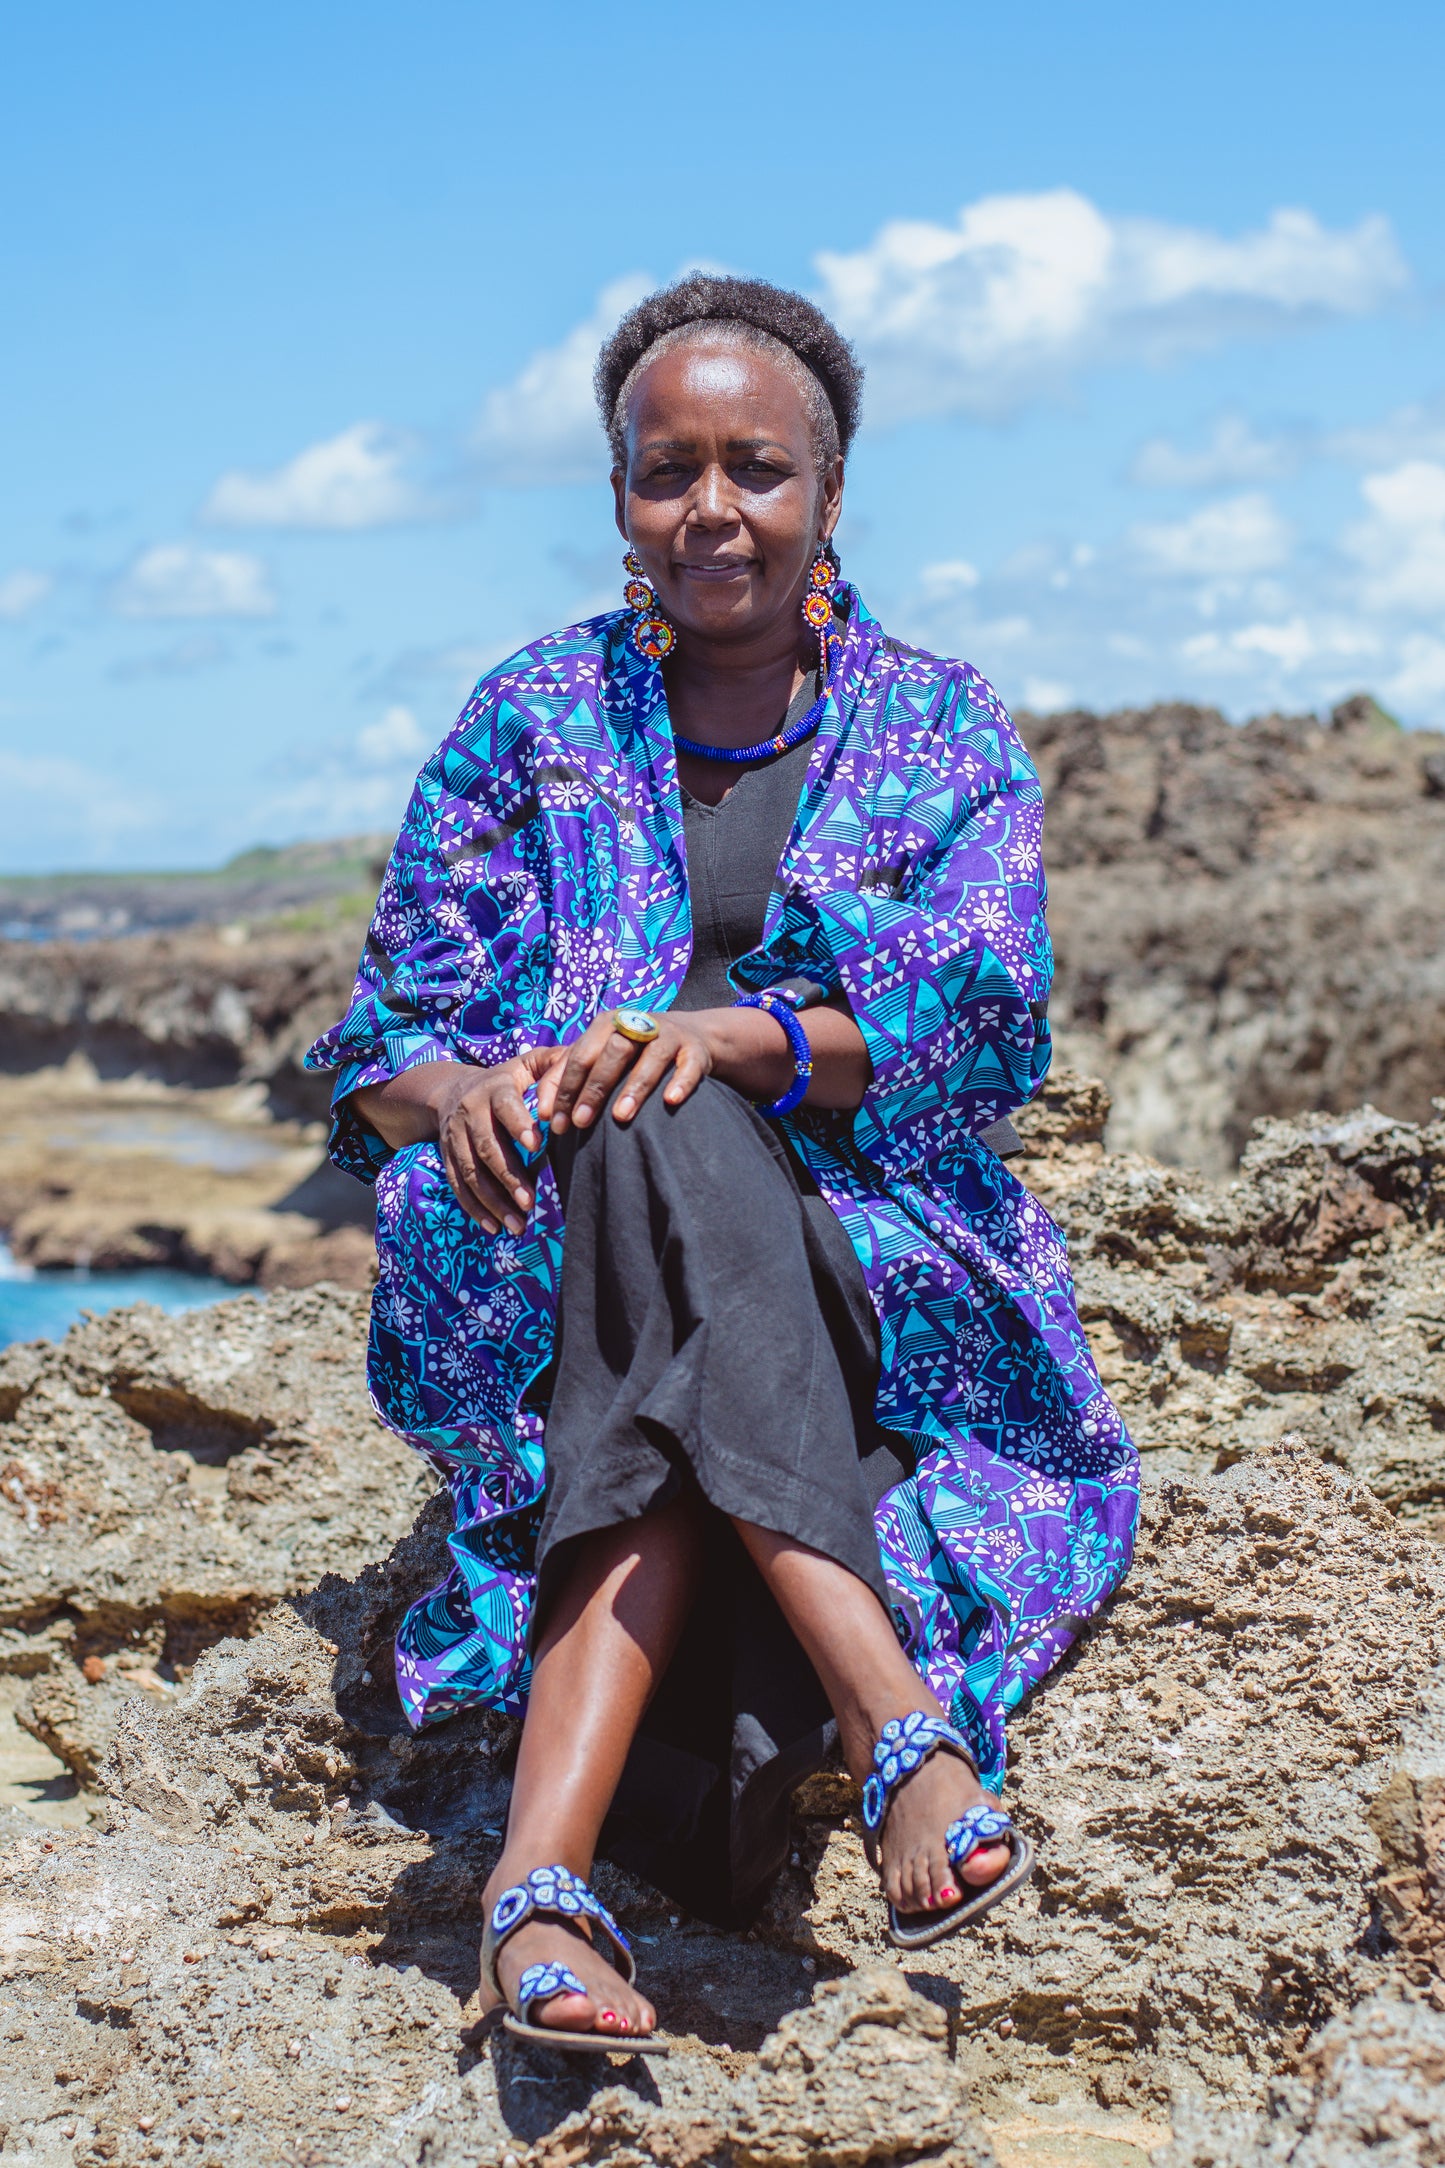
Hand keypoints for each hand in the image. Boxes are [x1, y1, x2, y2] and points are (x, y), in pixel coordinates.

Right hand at [431, 1047, 557, 1236]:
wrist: (450, 1088)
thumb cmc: (506, 1078)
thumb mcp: (527, 1062)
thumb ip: (554, 1064)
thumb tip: (576, 1080)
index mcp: (494, 1088)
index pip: (504, 1106)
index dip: (518, 1124)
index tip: (537, 1145)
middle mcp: (470, 1112)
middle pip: (486, 1147)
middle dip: (508, 1176)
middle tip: (530, 1202)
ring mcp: (455, 1136)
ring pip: (469, 1172)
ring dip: (492, 1201)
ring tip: (517, 1225)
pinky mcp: (447, 1156)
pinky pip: (457, 1185)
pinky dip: (474, 1208)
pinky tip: (493, 1227)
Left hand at [538, 1010, 718, 1135]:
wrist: (690, 1034)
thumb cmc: (633, 1053)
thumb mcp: (601, 1056)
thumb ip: (570, 1079)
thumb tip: (544, 1115)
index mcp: (606, 1025)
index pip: (579, 1055)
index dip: (563, 1088)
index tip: (554, 1121)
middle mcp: (636, 1024)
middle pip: (612, 1053)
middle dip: (593, 1089)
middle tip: (580, 1122)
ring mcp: (668, 1035)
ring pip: (650, 1057)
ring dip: (634, 1086)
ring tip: (620, 1117)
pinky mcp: (695, 1049)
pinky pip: (689, 1065)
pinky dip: (680, 1082)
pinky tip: (671, 1101)